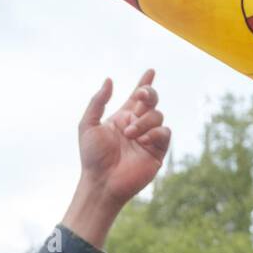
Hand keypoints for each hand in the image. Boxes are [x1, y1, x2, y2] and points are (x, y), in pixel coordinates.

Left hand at [79, 70, 168, 201]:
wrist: (101, 181)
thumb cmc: (92, 157)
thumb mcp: (88, 125)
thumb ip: (97, 102)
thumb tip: (109, 80)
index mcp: (122, 118)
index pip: (137, 98)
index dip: (144, 84)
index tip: (150, 71)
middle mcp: (137, 125)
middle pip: (152, 101)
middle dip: (149, 92)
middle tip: (140, 96)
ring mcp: (148, 138)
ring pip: (157, 116)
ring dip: (144, 121)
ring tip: (129, 135)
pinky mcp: (157, 152)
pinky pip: (164, 133)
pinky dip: (155, 132)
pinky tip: (143, 140)